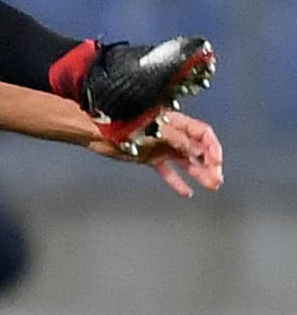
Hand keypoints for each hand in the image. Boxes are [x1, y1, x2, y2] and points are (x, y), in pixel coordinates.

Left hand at [88, 109, 222, 197]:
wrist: (98, 131)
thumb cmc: (125, 124)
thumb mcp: (156, 130)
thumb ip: (178, 140)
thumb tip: (198, 152)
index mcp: (175, 122)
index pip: (202, 134)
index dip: (212, 148)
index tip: (217, 162)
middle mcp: (171, 134)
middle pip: (197, 149)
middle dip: (210, 164)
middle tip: (217, 180)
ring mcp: (160, 147)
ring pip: (185, 162)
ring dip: (199, 173)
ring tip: (211, 186)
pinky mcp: (149, 158)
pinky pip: (167, 171)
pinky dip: (177, 181)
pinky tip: (187, 192)